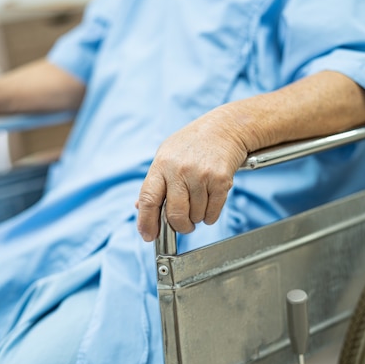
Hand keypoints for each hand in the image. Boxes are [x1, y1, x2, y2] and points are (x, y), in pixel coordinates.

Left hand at [137, 106, 248, 241]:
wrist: (224, 128)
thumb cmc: (192, 144)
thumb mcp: (166, 156)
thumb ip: (154, 183)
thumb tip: (140, 208)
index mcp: (161, 164)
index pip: (148, 198)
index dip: (146, 222)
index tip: (148, 236)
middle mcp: (180, 170)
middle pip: (175, 214)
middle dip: (180, 226)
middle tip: (184, 226)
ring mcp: (201, 175)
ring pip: (196, 216)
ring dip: (197, 217)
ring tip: (199, 201)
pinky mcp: (220, 180)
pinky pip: (213, 213)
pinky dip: (211, 216)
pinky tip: (210, 202)